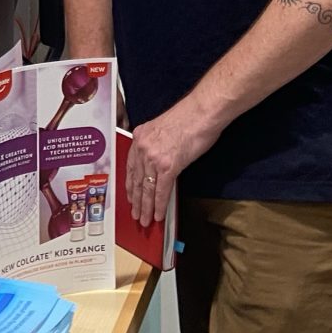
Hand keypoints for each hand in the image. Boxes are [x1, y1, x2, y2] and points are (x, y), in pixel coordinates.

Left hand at [124, 101, 216, 226]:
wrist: (202, 112)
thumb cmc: (189, 117)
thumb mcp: (163, 128)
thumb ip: (157, 145)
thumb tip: (160, 162)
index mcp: (140, 136)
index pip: (130, 166)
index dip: (130, 185)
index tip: (129, 196)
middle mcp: (143, 147)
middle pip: (137, 180)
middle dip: (136, 201)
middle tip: (135, 214)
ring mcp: (154, 157)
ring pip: (147, 189)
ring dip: (146, 207)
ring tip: (144, 220)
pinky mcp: (168, 165)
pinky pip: (161, 190)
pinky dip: (159, 205)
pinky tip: (158, 215)